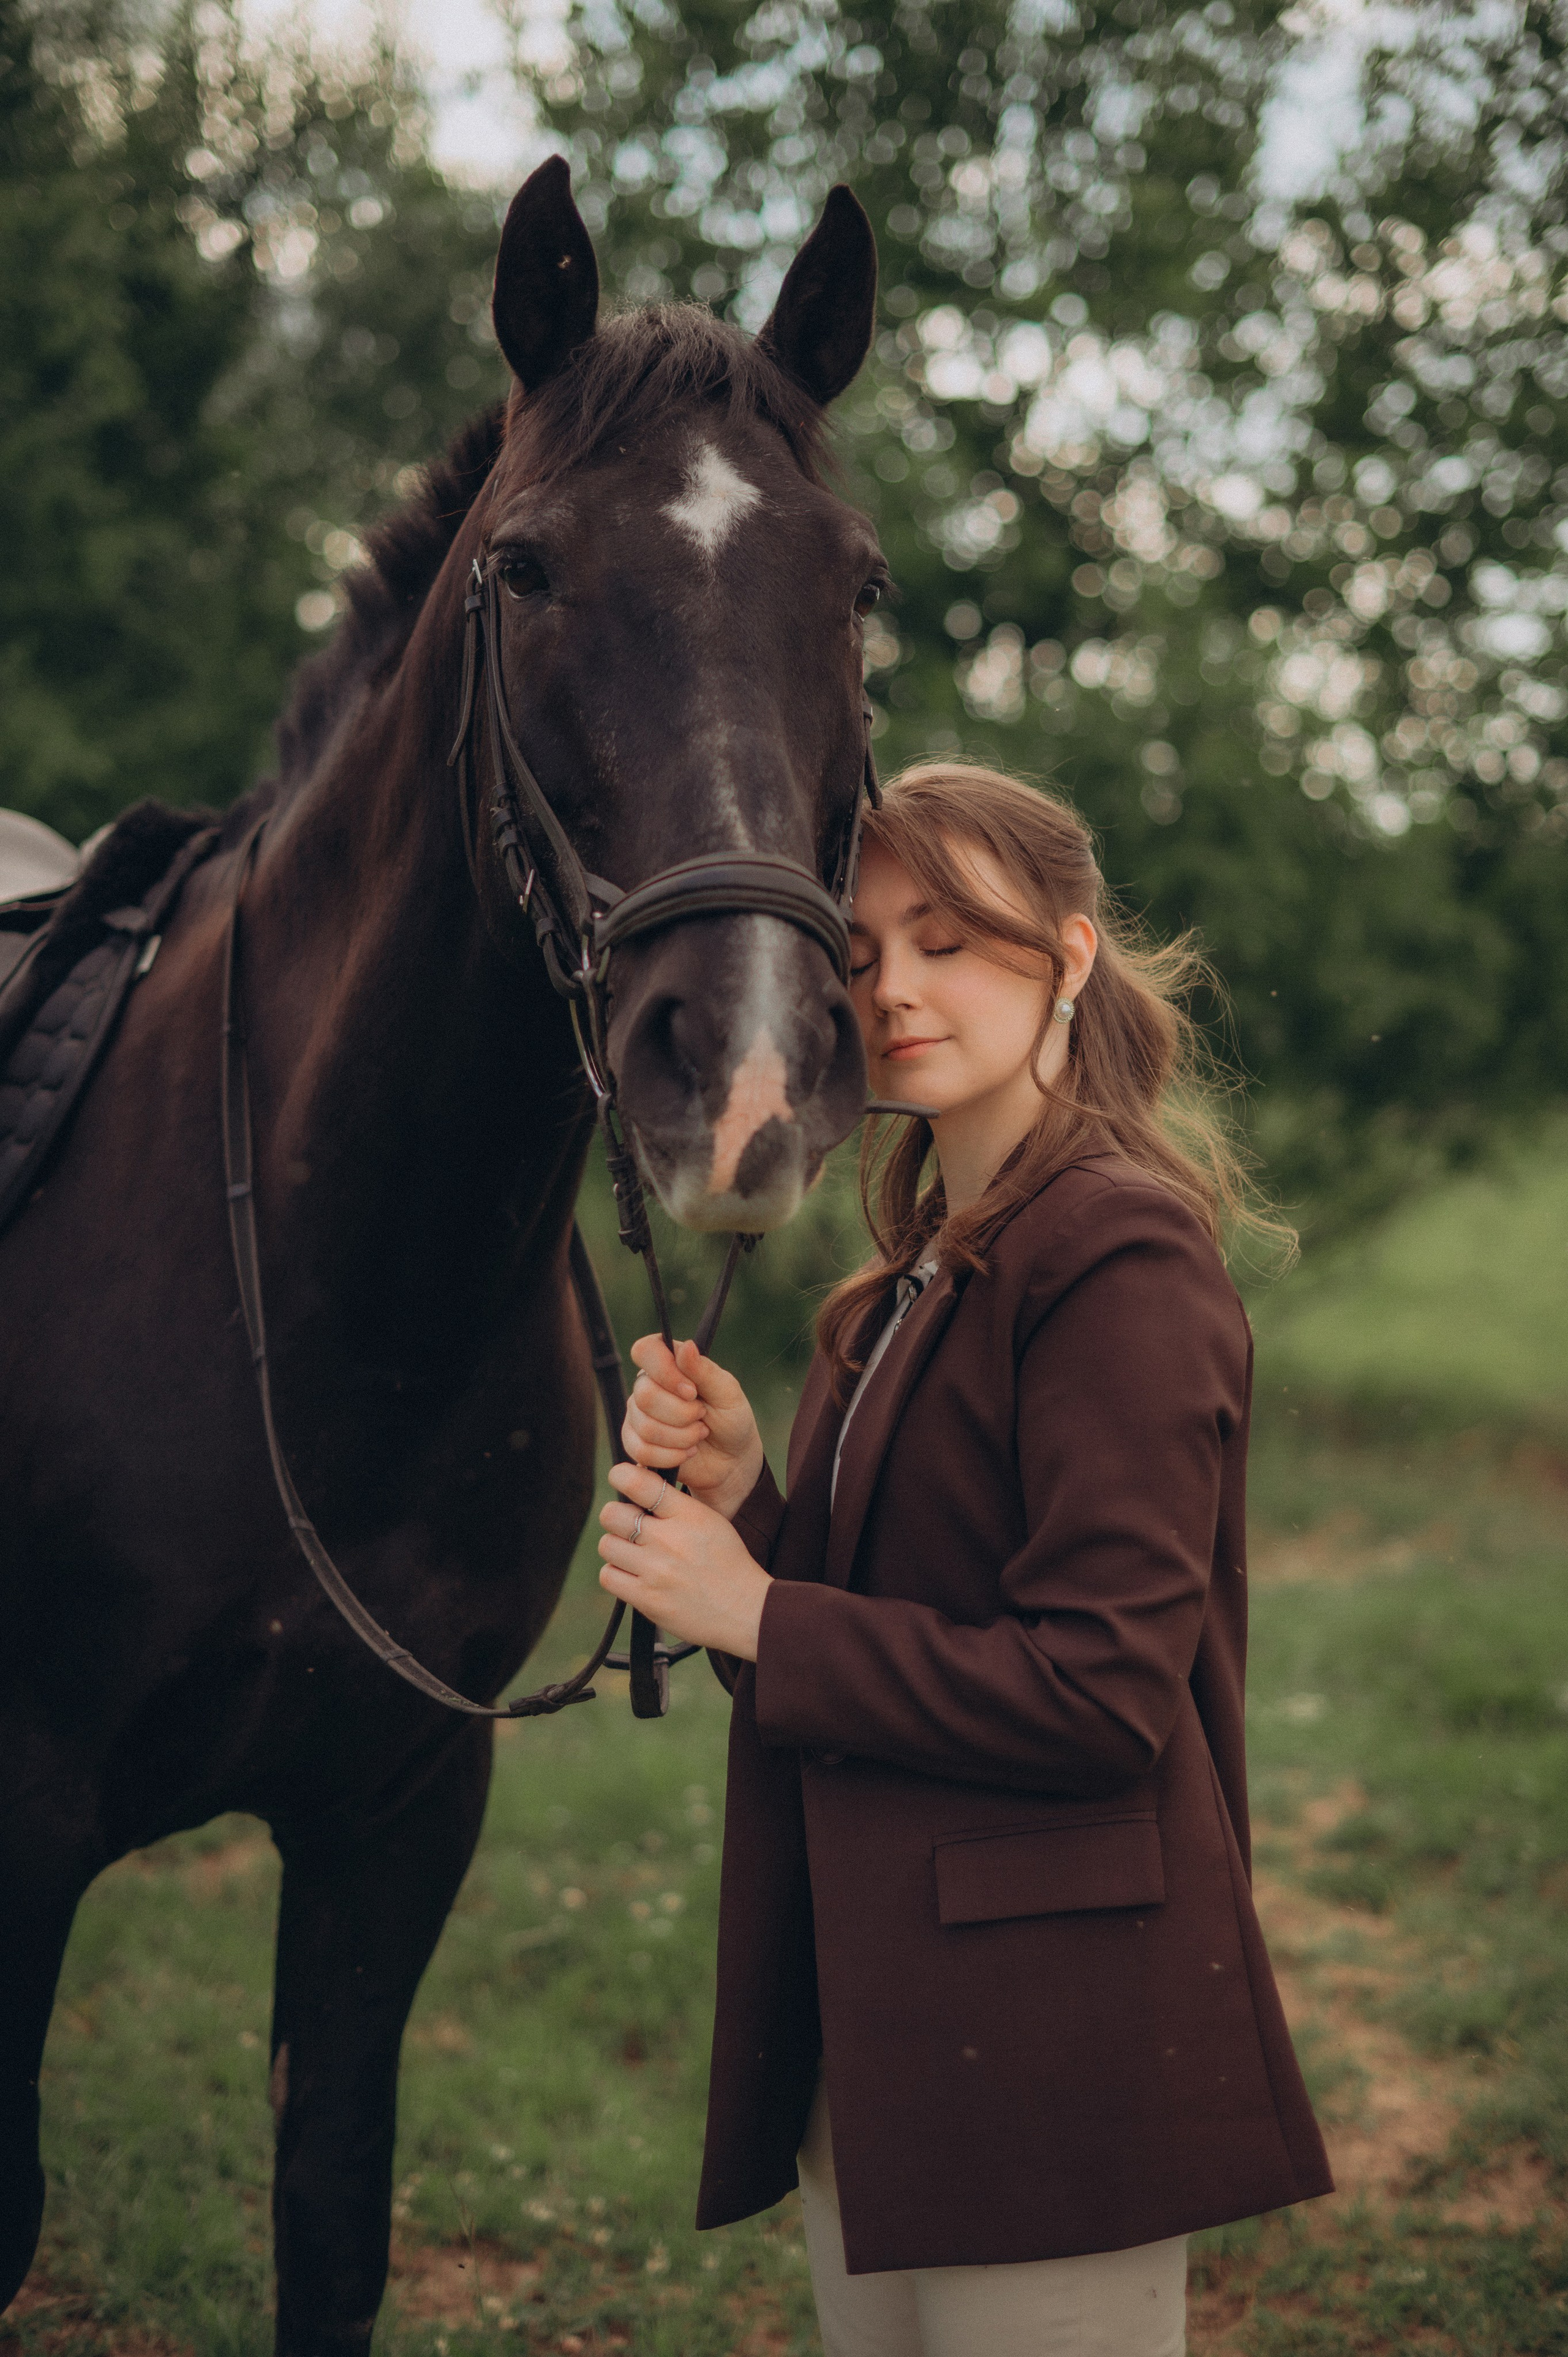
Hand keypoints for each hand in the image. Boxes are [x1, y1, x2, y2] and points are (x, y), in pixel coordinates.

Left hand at [598, 1463, 770, 1661]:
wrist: (745, 1611)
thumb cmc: (726, 1563)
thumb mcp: (710, 1521)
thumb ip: (675, 1504)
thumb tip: (634, 1483)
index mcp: (689, 1515)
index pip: (638, 1483)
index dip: (621, 1477)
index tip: (621, 1480)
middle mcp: (670, 1540)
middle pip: (612, 1515)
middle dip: (618, 1518)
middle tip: (630, 1527)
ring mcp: (656, 1571)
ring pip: (607, 1545)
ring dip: (617, 1548)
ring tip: (635, 1554)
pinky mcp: (647, 1599)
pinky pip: (608, 1576)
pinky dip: (616, 1574)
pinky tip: (633, 1575)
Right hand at [620, 1336, 764, 1522]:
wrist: (731, 1460)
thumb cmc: (731, 1419)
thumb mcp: (727, 1393)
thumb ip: (704, 1371)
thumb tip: (686, 1346)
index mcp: (669, 1364)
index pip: (645, 1351)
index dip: (665, 1371)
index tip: (691, 1391)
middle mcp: (648, 1386)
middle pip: (645, 1395)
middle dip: (682, 1413)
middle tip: (702, 1415)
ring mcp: (638, 1415)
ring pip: (645, 1427)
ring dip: (681, 1437)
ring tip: (699, 1435)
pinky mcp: (636, 1444)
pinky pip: (641, 1451)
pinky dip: (671, 1456)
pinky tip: (687, 1453)